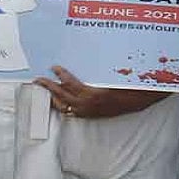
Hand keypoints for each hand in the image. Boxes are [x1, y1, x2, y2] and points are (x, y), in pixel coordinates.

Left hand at [35, 66, 166, 117]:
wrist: (140, 100)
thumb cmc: (129, 86)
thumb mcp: (113, 76)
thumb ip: (96, 71)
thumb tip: (82, 63)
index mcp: (93, 94)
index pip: (70, 83)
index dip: (61, 75)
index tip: (54, 67)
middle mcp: (87, 105)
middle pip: (62, 95)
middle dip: (48, 87)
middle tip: (38, 80)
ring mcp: (88, 112)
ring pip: (63, 106)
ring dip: (53, 98)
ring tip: (45, 91)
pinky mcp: (90, 115)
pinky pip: (71, 113)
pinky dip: (63, 106)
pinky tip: (59, 102)